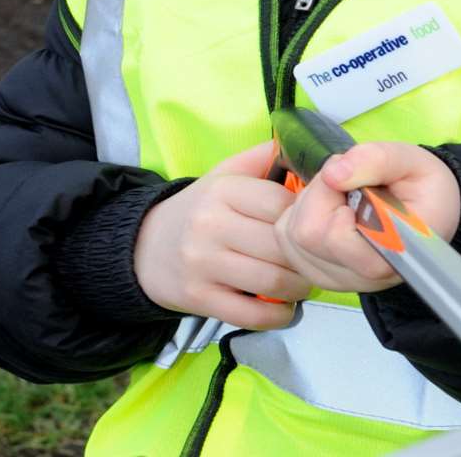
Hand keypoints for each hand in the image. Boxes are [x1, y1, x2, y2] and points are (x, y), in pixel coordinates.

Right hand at [133, 140, 310, 329]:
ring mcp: (202, 264)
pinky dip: (278, 316)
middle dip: (309, 257)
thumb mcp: (225, 174)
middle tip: (317, 260)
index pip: (283, 205)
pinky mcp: (198, 298)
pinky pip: (251, 314)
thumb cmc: (200, 210)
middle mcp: (211, 225)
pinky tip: (285, 308)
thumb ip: (263, 157)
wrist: (143, 248)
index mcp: (223, 191)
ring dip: (300, 288)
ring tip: (304, 282)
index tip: (316, 226)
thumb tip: (306, 143)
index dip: (308, 218)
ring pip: (273, 281)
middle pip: (282, 245)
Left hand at [273, 142, 460, 293]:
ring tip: (339, 196)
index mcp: (391, 253)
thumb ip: (377, 160)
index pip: (335, 235)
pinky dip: (298, 217)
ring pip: (289, 238)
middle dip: (317, 194)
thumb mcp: (413, 162)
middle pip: (306, 233)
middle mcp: (361, 276)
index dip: (333, 198)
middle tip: (346, 182)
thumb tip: (333, 173)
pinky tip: (326, 210)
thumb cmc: (425, 192)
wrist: (429, 215)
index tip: (356, 182)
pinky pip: (285, 243)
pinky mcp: (318, 275)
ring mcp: (336, 280)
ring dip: (306, 205)